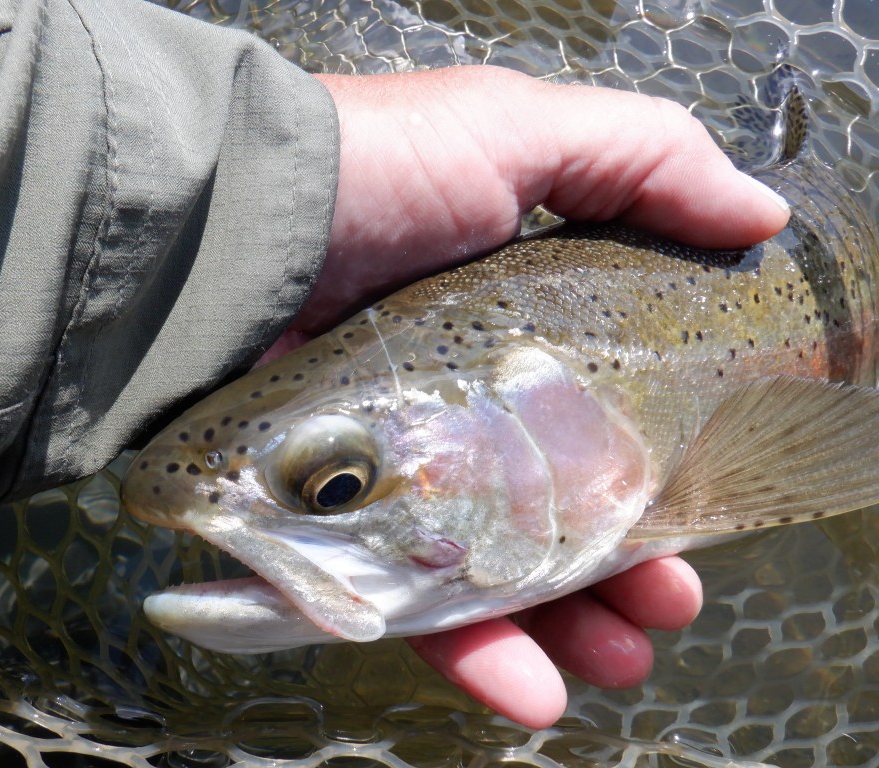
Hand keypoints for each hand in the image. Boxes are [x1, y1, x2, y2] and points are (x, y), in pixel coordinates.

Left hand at [271, 66, 785, 727]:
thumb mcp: (512, 132)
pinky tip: (521, 687)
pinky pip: (396, 599)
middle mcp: (446, 399)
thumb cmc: (370, 172)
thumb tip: (760, 222)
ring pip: (479, 567)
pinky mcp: (321, 514)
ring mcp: (381, 462)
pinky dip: (462, 648)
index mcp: (502, 326)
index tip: (696, 520)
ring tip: (612, 664)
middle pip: (544, 504)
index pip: (595, 415)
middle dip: (617, 568)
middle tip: (665, 609)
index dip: (653, 471)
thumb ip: (643, 163)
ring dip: (557, 626)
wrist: (217, 226)